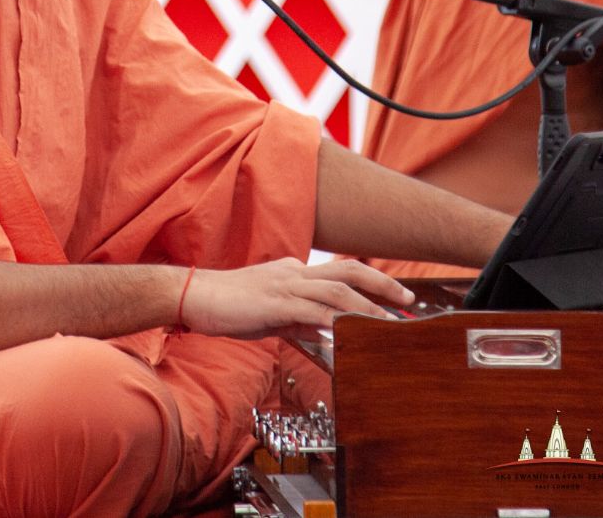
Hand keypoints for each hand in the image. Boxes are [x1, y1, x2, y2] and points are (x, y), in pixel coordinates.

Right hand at [178, 257, 414, 338]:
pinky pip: (312, 309)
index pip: (340, 274)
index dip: (371, 285)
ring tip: (390, 321)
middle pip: (349, 271)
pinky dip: (335, 319)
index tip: (395, 300)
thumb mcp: (271, 314)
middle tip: (409, 301)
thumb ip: (299, 320)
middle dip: (383, 284)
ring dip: (368, 305)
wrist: (193, 296)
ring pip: (337, 289)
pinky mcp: (275, 302)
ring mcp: (285, 285)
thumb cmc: (228, 306)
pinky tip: (352, 331)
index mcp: (294, 273)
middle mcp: (295, 273)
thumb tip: (325, 331)